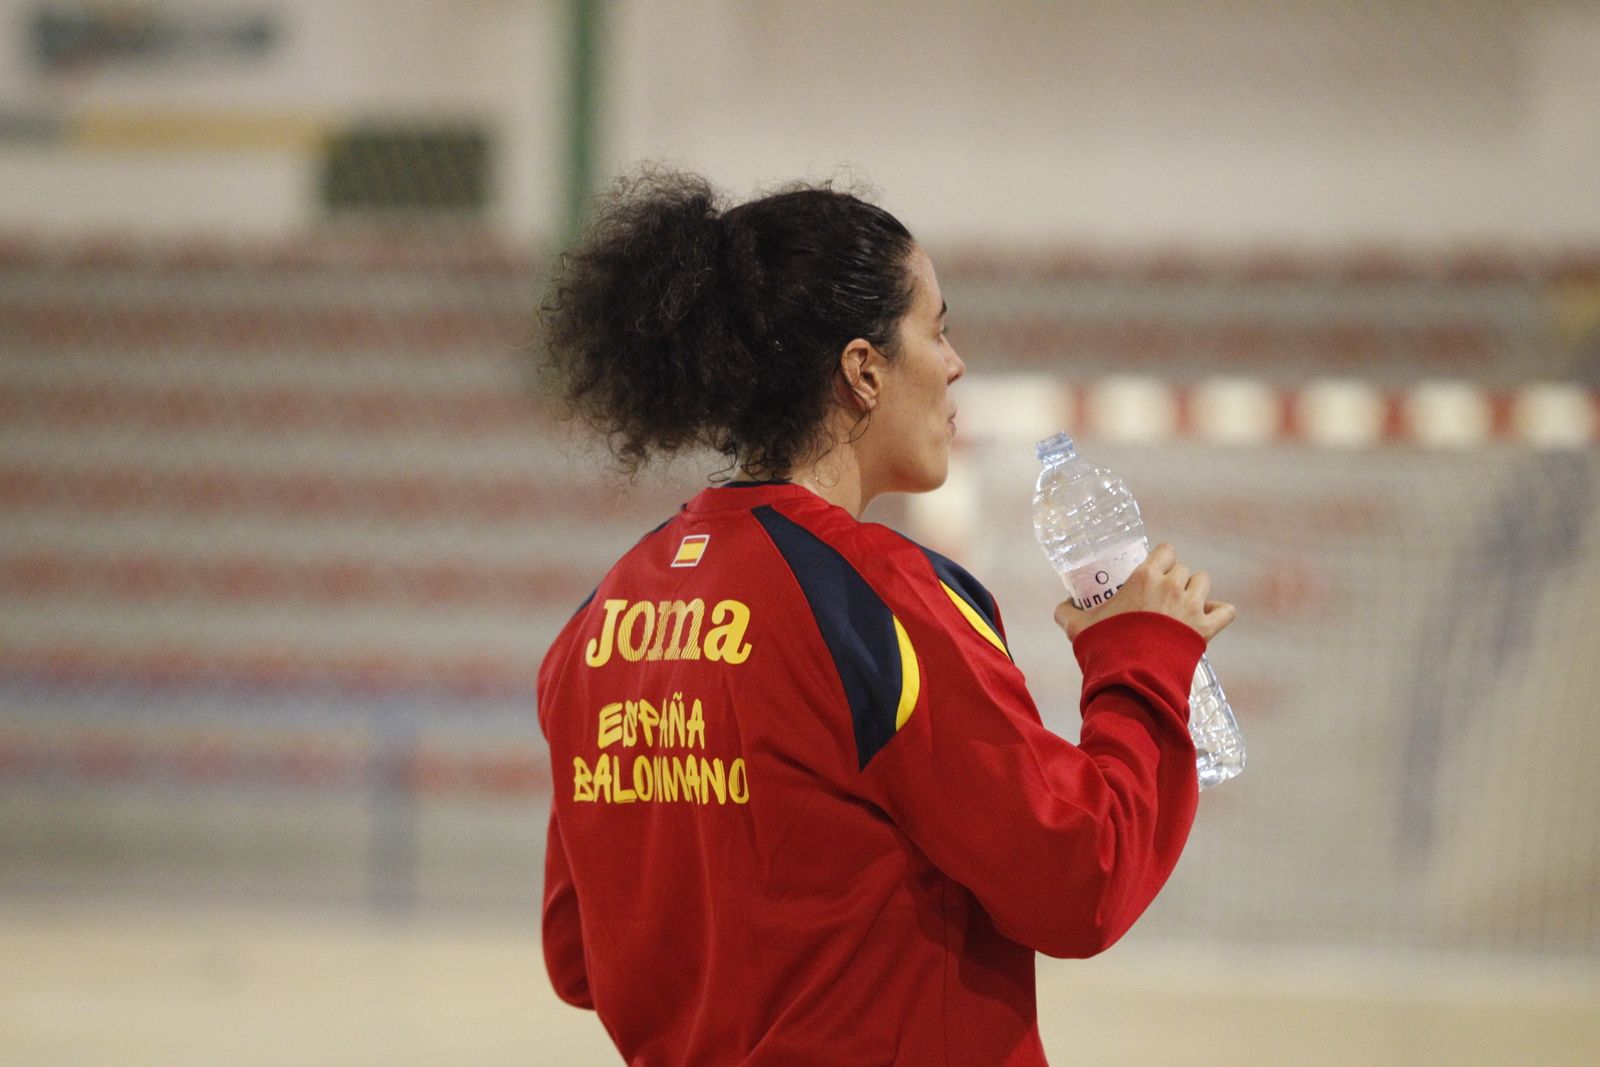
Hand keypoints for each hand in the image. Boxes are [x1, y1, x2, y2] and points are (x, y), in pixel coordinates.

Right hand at [1053, 542, 1236, 643]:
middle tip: (1162, 594)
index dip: (1162, 558)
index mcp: (1144, 577)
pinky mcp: (1205, 630)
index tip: (1154, 570)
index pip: (1166, 551)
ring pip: (1204, 583)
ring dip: (1196, 591)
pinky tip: (1210, 617)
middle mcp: (1171, 586)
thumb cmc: (1104, 646)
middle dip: (1175, 578)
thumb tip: (1062, 608)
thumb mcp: (1078, 627)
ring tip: (1184, 604)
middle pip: (1183, 569)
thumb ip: (1067, 613)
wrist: (1131, 677)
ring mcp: (1191, 608)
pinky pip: (1226, 611)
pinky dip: (1220, 612)